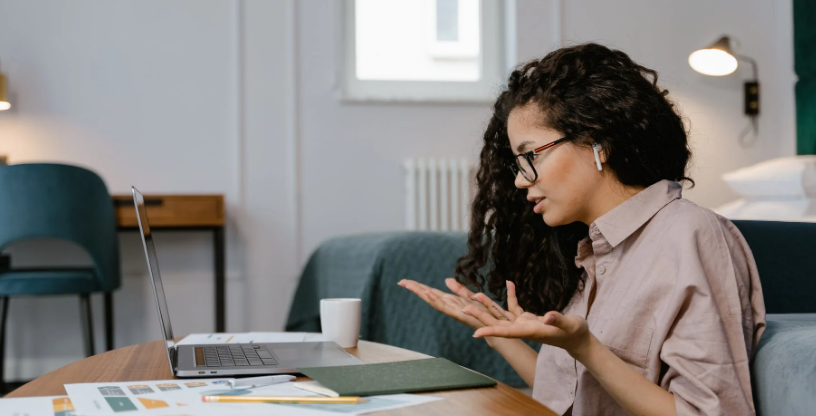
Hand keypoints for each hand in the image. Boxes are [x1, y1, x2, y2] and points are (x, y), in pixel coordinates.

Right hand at [398, 278, 514, 330]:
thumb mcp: (471, 297)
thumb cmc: (486, 314)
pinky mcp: (459, 315)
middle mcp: (450, 307)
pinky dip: (436, 300)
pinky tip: (428, 293)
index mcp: (451, 301)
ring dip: (422, 293)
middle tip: (401, 282)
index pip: (432, 292)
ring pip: (434, 301)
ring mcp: (453, 312)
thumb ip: (459, 289)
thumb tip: (446, 280)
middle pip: (429, 296)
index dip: (419, 287)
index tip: (405, 281)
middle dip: (415, 289)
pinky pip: (446, 307)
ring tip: (410, 285)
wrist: (497, 328)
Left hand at [464, 281, 590, 357]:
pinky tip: (509, 283)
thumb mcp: (570, 325)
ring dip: (489, 305)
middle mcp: (523, 329)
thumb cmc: (575, 333)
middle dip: (481, 316)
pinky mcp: (528, 319)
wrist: (578, 339)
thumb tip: (548, 316)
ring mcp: (524, 324)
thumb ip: (558, 320)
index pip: (507, 332)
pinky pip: (515, 307)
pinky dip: (511, 295)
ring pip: (502, 315)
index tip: (475, 332)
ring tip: (474, 294)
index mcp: (530, 331)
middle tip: (463, 309)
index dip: (491, 331)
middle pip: (498, 323)